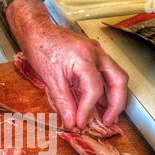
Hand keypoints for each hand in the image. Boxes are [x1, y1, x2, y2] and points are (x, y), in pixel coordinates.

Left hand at [7, 0, 127, 128]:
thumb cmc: (41, 48)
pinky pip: (106, 74)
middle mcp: (96, 53)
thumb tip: (71, 120)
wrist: (36, 31)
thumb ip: (63, 101)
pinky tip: (98, 102)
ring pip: (116, 76)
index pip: (94, 89)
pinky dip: (105, 89)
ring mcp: (97, 53)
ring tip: (106, 115)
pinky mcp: (93, 56)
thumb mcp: (50, 79)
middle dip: (117, 104)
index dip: (88, 109)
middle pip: (118, 80)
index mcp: (84, 57)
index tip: (80, 122)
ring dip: (114, 97)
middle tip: (109, 121)